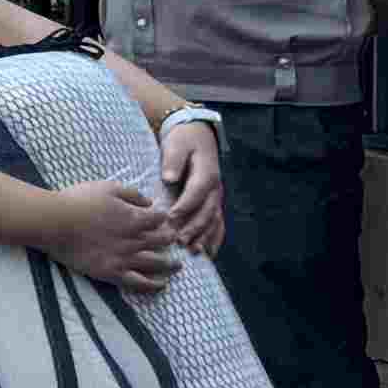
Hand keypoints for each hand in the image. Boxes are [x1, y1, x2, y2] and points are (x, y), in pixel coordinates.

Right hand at [43, 177, 183, 296]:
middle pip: (163, 241)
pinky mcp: (112, 272)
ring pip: (157, 263)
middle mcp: (136, 239)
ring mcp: (125, 258)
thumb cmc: (78, 202)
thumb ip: (131, 194)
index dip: (163, 217)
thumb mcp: (107, 188)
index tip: (163, 219)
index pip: (160, 218)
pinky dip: (154, 285)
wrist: (55, 223)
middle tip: (174, 240)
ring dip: (171, 264)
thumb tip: (148, 202)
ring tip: (177, 266)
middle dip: (171, 239)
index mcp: (135, 218)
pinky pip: (140, 283)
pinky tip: (161, 285)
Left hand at [155, 117, 224, 251]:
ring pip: (214, 220)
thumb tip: (170, 177)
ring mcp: (216, 197)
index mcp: (206, 174)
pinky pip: (217, 223)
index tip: (170, 218)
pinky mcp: (213, 202)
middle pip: (206, 211)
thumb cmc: (184, 140)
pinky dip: (214, 238)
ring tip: (193, 250)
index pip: (195, 193)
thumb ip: (173, 161)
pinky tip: (209, 253)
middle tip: (179, 240)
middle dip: (194, 227)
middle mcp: (214, 188)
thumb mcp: (176, 144)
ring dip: (204, 236)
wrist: (198, 135)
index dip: (184, 207)